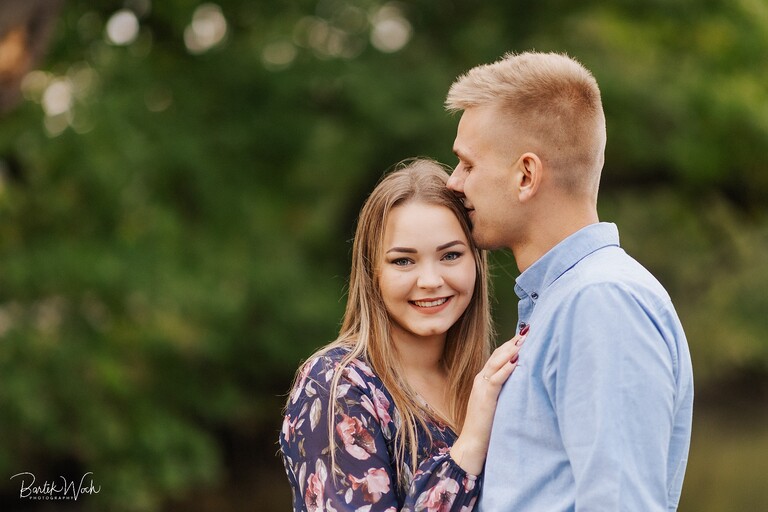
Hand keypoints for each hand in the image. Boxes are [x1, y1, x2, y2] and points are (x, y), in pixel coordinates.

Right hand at [449, 332, 526, 474]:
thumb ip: (504, 390)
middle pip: (497, 355)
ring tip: (523, 341)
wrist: (472, 443)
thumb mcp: (497, 403)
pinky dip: (506, 369)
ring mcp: (481, 387)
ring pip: (496, 363)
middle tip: (527, 331)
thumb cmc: (487, 426)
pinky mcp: (485, 397)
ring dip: (510, 351)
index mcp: (483, 380)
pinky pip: (496, 379)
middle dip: (512, 343)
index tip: (524, 335)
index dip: (510, 345)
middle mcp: (481, 379)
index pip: (498, 357)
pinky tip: (516, 362)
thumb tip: (521, 380)